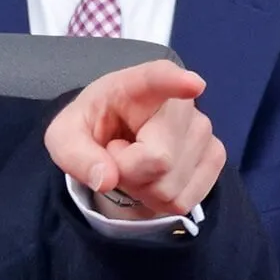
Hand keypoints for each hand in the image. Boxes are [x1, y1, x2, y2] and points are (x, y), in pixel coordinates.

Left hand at [45, 60, 224, 219]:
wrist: (113, 137)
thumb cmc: (91, 128)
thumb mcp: (65, 137)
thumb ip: (75, 154)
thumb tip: (107, 179)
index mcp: (136, 85)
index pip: (158, 78)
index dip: (174, 83)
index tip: (190, 85)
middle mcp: (179, 102)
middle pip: (158, 159)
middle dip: (126, 171)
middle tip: (115, 152)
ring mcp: (202, 130)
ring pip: (170, 187)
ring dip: (141, 188)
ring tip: (132, 162)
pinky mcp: (214, 156)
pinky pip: (183, 201)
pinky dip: (158, 200)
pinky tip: (151, 176)